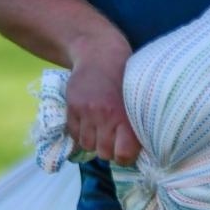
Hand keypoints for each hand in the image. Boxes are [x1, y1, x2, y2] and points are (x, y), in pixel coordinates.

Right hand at [65, 35, 141, 166]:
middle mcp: (105, 116)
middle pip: (104, 153)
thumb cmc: (124, 77)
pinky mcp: (71, 107)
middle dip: (109, 148)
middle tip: (113, 136)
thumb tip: (137, 154)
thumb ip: (135, 125)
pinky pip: (74, 134)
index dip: (125, 156)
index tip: (127, 148)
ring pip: (87, 145)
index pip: (123, 155)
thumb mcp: (137, 100)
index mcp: (125, 115)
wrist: (98, 53)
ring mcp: (86, 112)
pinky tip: (88, 120)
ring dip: (94, 140)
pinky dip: (81, 132)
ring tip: (100, 127)